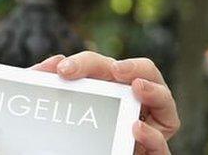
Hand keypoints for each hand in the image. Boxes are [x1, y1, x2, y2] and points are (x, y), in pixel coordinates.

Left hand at [29, 52, 180, 153]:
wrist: (81, 151)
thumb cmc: (73, 132)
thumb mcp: (60, 106)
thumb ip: (51, 87)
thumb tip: (42, 68)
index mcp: (110, 87)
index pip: (102, 66)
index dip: (84, 63)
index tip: (63, 68)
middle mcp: (131, 102)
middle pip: (142, 74)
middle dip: (132, 66)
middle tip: (115, 69)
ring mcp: (147, 126)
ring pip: (165, 101)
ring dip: (155, 91)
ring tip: (139, 86)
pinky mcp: (151, 151)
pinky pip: (161, 146)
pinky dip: (152, 136)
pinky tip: (135, 128)